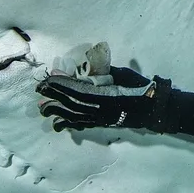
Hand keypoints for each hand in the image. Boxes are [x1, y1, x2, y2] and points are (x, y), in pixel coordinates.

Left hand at [36, 69, 169, 131]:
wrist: (153, 109)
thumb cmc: (140, 88)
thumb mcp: (123, 74)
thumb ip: (104, 71)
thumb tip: (85, 67)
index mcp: (105, 95)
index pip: (77, 89)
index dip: (61, 85)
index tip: (49, 79)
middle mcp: (100, 109)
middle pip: (71, 103)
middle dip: (54, 96)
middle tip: (39, 91)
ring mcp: (100, 118)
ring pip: (73, 116)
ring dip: (56, 112)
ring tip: (43, 108)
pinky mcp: (102, 124)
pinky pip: (82, 125)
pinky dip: (69, 124)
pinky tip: (58, 123)